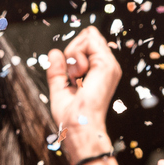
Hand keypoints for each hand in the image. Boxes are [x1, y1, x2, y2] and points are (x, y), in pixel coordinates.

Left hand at [47, 28, 121, 157]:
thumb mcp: (60, 90)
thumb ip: (57, 71)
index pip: (88, 45)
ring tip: (75, 77)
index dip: (73, 53)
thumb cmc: (72, 118)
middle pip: (88, 37)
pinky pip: (88, 40)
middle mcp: (107, 67)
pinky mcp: (106, 64)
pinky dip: (75, 55)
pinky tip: (77, 74)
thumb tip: (54, 53)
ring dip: (73, 54)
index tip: (70, 76)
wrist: (80, 128)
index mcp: (99, 73)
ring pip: (88, 36)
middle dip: (72, 51)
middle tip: (72, 75)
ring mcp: (109, 64)